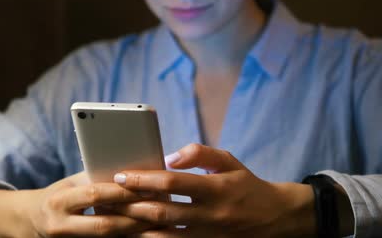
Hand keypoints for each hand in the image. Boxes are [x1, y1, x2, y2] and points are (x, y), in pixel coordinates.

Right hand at [0, 171, 157, 237]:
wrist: (30, 221)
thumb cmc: (58, 195)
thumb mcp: (71, 183)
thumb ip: (96, 177)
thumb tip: (132, 168)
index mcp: (60, 200)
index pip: (96, 194)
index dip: (123, 192)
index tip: (148, 187)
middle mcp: (62, 225)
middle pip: (105, 225)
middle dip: (135, 217)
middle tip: (162, 208)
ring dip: (135, 232)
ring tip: (159, 223)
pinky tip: (143, 233)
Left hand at [111, 143, 316, 236]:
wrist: (273, 218)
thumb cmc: (246, 184)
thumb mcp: (229, 161)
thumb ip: (200, 153)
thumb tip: (170, 156)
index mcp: (216, 188)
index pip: (173, 182)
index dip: (145, 178)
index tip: (122, 175)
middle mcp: (211, 214)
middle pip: (163, 211)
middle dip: (131, 204)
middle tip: (108, 197)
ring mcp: (207, 235)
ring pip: (164, 234)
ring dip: (136, 226)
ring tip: (114, 217)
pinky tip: (135, 234)